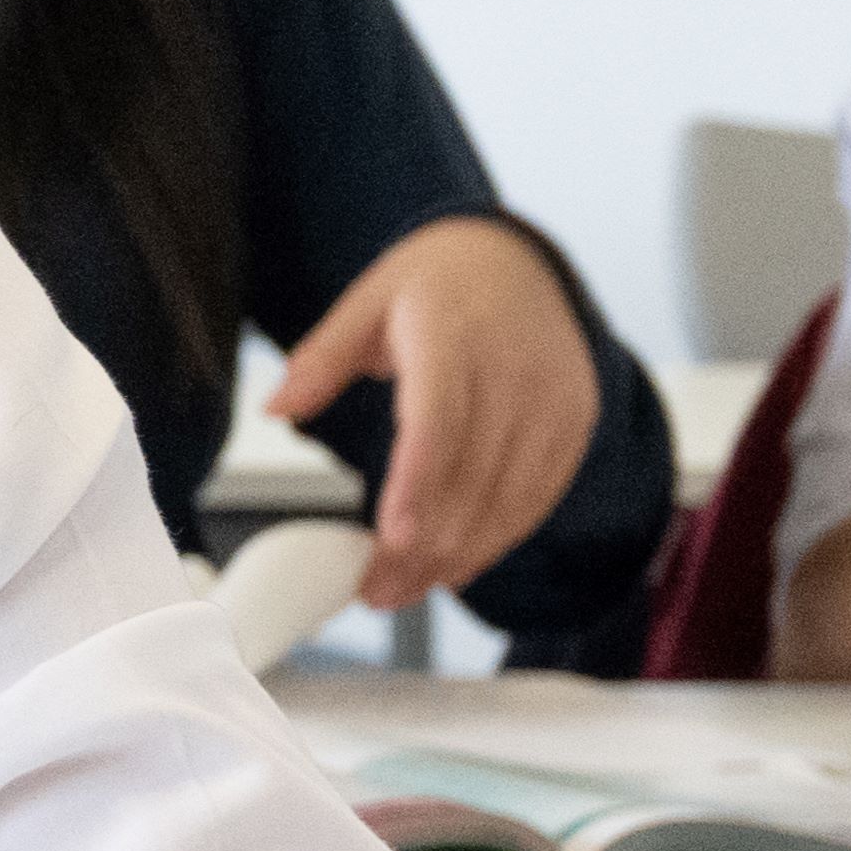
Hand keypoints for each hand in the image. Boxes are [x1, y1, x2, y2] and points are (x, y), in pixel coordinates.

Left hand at [277, 219, 602, 612]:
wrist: (517, 258)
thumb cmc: (436, 283)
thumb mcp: (368, 300)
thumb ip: (321, 358)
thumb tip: (275, 408)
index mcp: (454, 335)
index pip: (438, 420)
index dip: (418, 484)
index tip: (392, 537)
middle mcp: (515, 371)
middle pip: (470, 476)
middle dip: (421, 546)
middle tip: (372, 591)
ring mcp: (554, 401)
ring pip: (506, 499)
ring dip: (455, 556)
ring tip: (402, 591)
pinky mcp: (575, 424)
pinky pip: (536, 497)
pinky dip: (495, 539)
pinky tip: (455, 567)